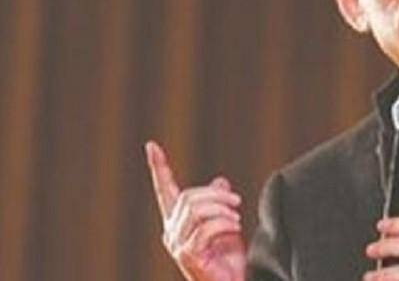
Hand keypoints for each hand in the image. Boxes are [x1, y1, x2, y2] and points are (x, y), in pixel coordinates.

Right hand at [145, 140, 245, 280]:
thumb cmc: (229, 260)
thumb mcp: (227, 224)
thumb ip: (219, 204)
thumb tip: (220, 181)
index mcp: (178, 222)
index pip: (165, 190)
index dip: (159, 168)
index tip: (151, 146)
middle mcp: (172, 232)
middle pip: (188, 197)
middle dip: (215, 195)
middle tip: (237, 200)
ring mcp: (177, 245)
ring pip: (195, 210)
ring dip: (221, 208)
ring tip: (237, 216)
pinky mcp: (188, 255)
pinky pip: (204, 228)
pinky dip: (223, 223)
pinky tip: (235, 227)